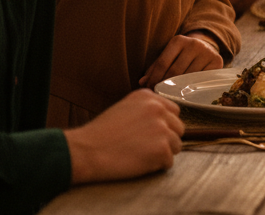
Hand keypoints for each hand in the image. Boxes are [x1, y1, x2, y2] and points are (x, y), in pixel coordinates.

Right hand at [64, 90, 182, 183]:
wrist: (85, 151)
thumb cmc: (100, 134)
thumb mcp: (124, 109)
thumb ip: (146, 110)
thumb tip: (165, 120)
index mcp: (149, 97)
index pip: (174, 111)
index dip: (164, 125)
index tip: (149, 134)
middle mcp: (158, 109)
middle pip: (178, 128)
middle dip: (166, 139)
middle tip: (145, 147)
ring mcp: (162, 129)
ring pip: (176, 145)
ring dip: (162, 153)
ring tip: (140, 155)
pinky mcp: (162, 149)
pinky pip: (168, 162)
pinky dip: (156, 166)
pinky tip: (138, 163)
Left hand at [138, 33, 223, 86]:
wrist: (206, 47)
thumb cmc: (182, 55)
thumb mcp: (168, 56)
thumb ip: (155, 68)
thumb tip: (142, 82)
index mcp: (178, 40)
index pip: (163, 63)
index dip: (155, 78)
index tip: (150, 88)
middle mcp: (193, 44)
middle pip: (175, 71)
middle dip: (165, 84)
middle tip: (159, 93)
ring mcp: (207, 52)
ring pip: (189, 76)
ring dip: (179, 88)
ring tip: (172, 94)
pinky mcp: (217, 61)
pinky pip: (202, 79)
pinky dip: (194, 87)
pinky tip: (188, 91)